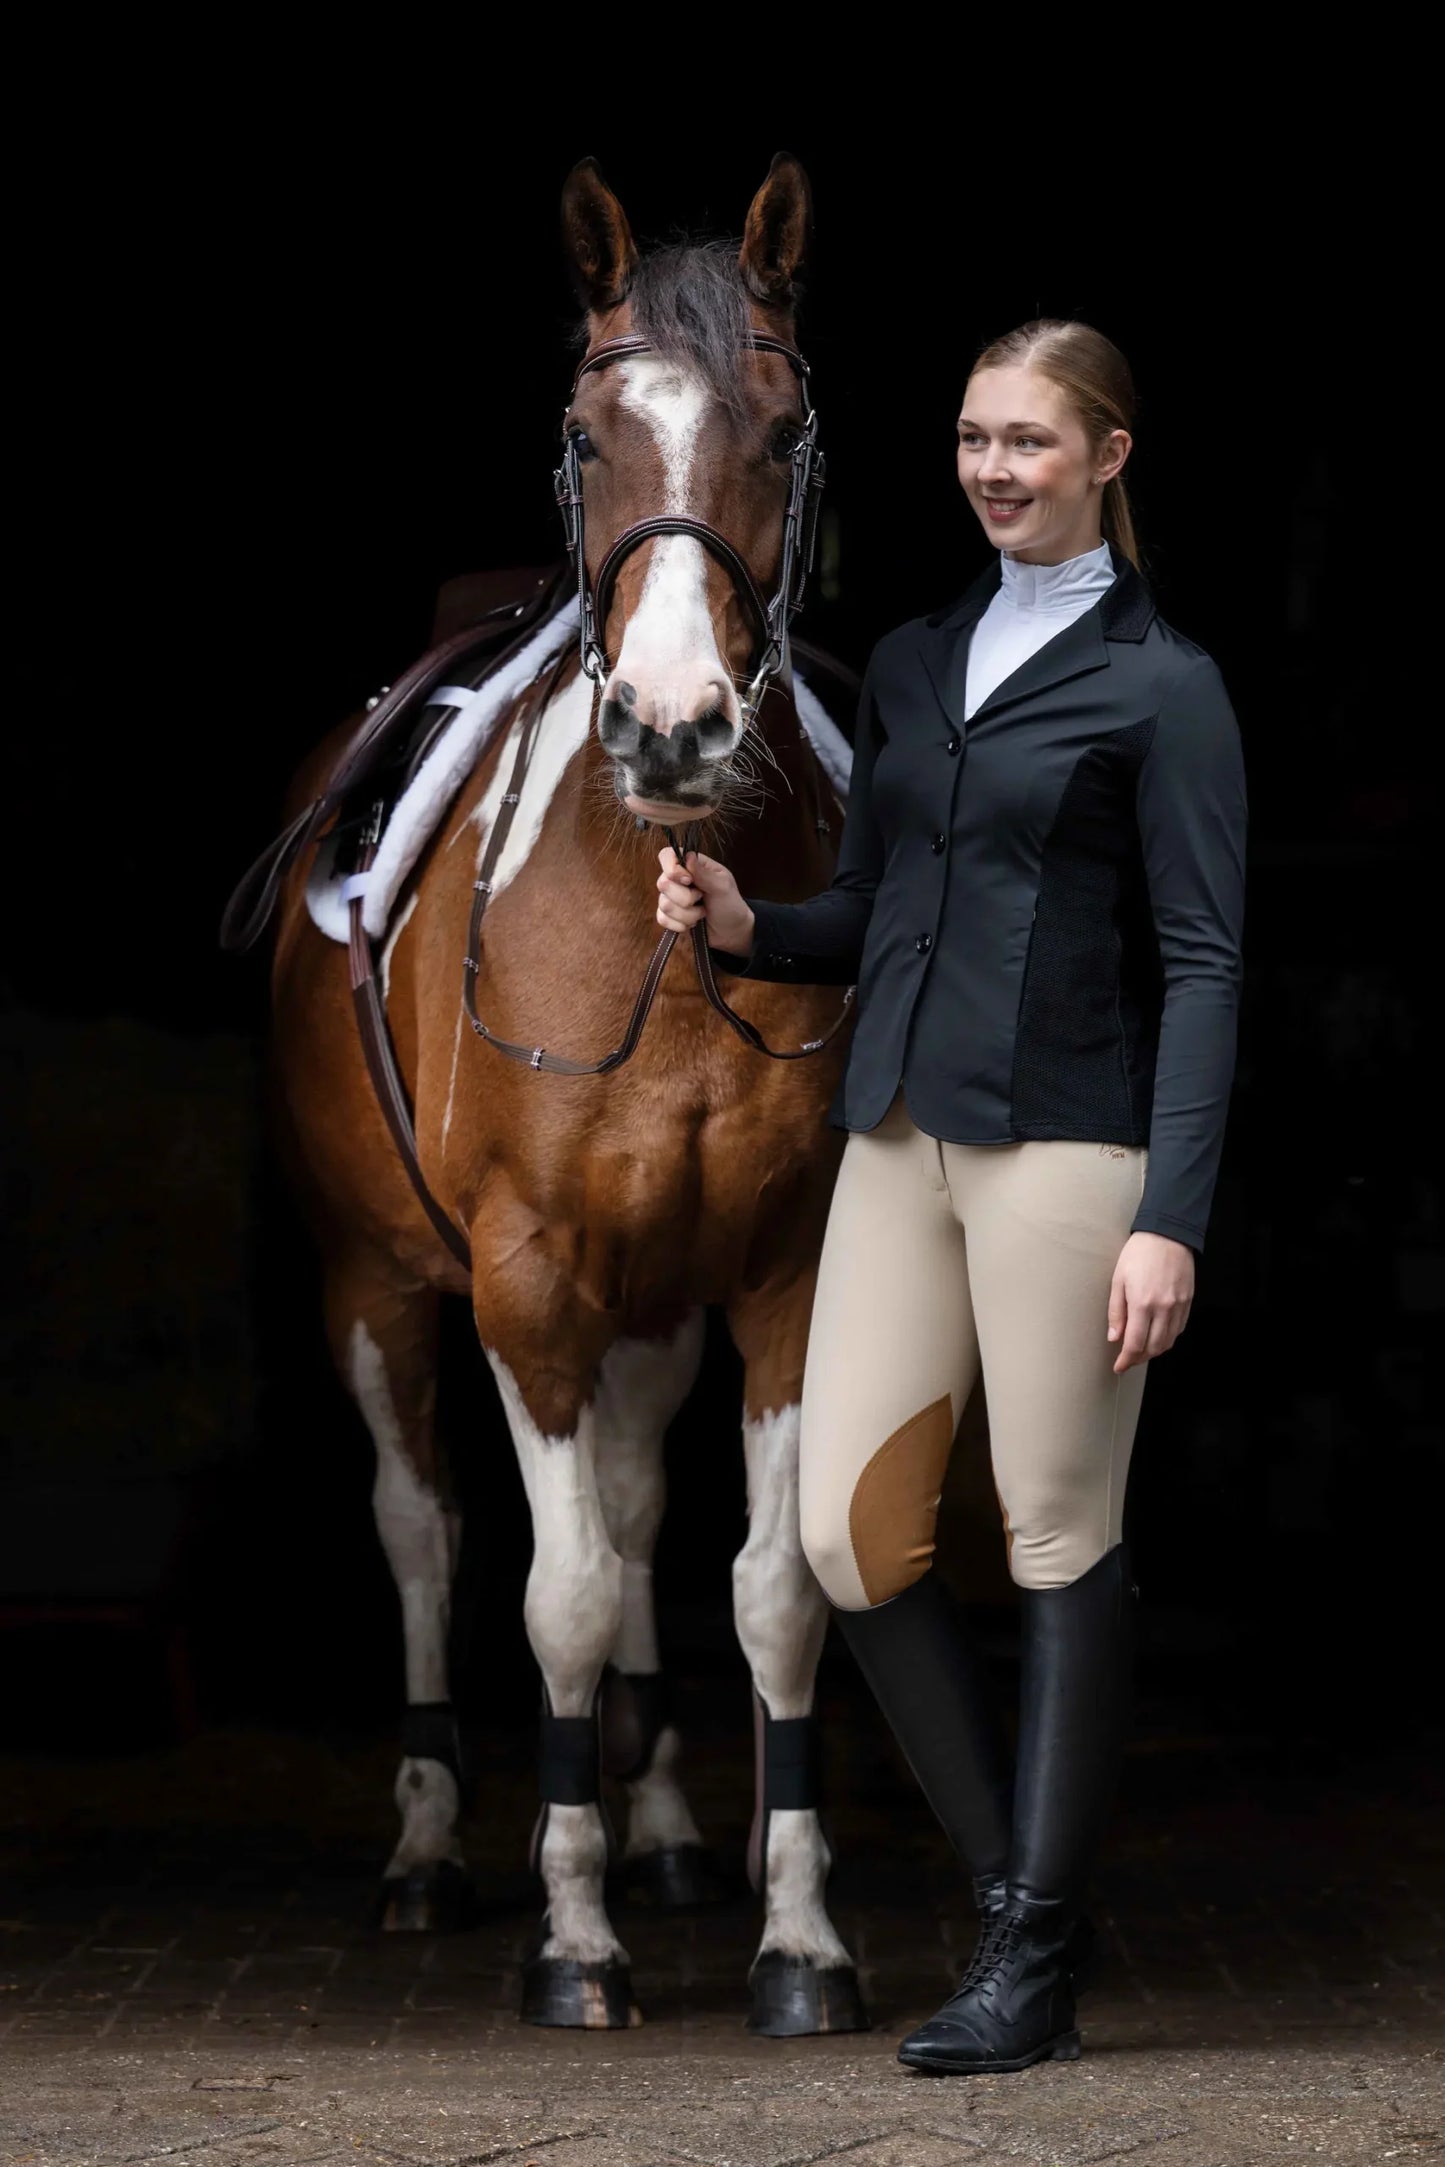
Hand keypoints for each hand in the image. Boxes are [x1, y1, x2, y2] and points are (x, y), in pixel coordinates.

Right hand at [655, 847, 755, 954]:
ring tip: (702, 913)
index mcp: (691, 865)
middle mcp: (677, 879)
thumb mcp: (722, 886)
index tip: (688, 880)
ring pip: (664, 904)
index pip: (667, 855)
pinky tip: (692, 924)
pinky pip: (662, 919)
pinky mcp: (668, 916)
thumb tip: (688, 856)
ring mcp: (671, 898)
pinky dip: (680, 925)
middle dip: (685, 898)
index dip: (672, 868)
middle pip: (663, 883)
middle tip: (702, 899)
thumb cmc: (730, 904)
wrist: (731, 931)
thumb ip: (703, 873)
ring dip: (687, 914)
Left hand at [1106, 1232, 1194, 1373]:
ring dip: (1154, 1351)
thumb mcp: (1118, 1280)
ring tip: (1142, 1350)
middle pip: (1154, 1348)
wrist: (1167, 1234)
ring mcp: (1178, 1306)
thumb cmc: (1138, 1254)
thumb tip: (1114, 1338)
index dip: (1126, 1360)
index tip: (1119, 1367)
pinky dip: (1168, 1338)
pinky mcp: (1188, 1301)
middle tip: (1128, 1359)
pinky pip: (1179, 1329)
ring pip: (1169, 1341)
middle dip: (1140, 1358)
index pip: (1135, 1344)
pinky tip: (1157, 1335)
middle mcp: (1163, 1308)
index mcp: (1142, 1303)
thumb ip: (1116, 1312)